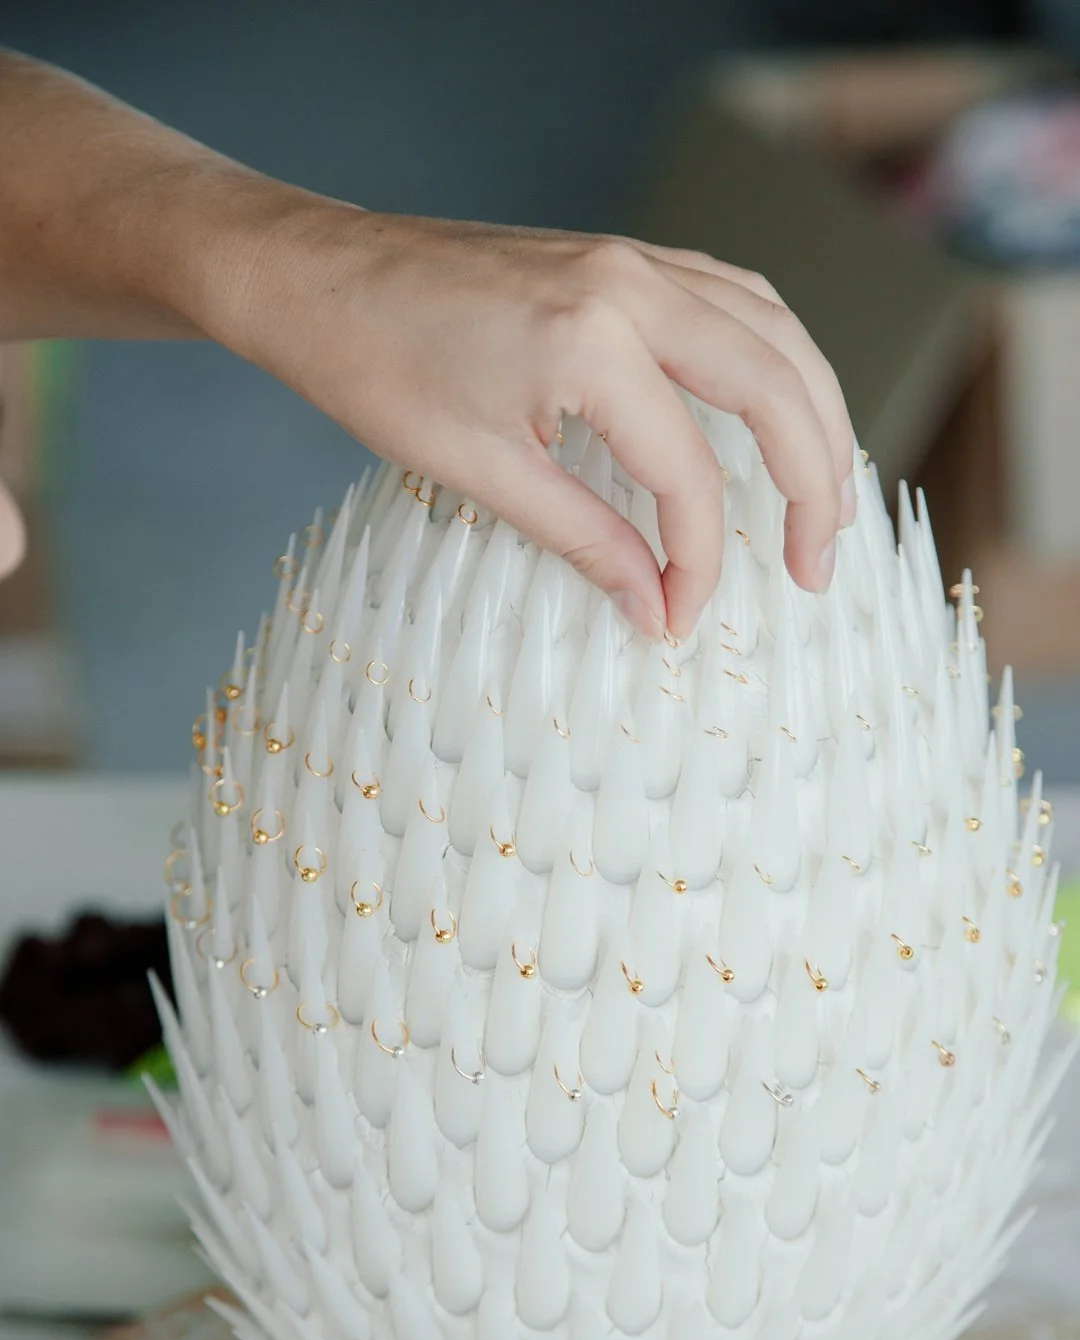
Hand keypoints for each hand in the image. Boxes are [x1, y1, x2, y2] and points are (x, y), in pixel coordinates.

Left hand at [222, 208, 855, 638]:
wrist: (311, 274)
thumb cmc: (372, 367)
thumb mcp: (478, 471)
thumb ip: (584, 538)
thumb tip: (654, 607)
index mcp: (592, 344)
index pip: (688, 474)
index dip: (698, 561)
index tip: (681, 620)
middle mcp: (632, 286)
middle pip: (776, 386)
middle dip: (813, 483)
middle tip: (817, 566)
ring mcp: (631, 259)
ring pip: (773, 329)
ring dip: (816, 411)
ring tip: (829, 493)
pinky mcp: (619, 256)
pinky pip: (733, 295)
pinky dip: (774, 354)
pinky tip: (778, 401)